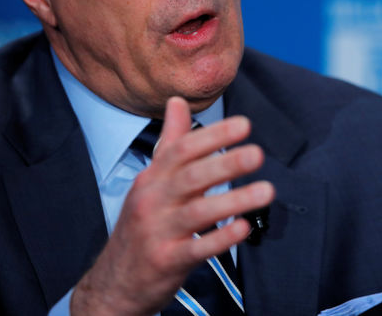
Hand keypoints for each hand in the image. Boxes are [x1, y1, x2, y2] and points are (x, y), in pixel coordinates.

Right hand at [70, 97, 274, 315]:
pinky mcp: (167, 261)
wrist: (114, 280)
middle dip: (226, 163)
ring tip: (266, 190)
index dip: (213, 135)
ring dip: (234, 200)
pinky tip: (243, 228)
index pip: (182, 149)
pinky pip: (198, 249)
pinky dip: (221, 238)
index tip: (243, 125)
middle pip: (191, 176)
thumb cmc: (140, 225)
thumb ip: (170, 142)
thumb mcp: (150, 181)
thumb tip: (178, 101)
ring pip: (199, 212)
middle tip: (257, 153)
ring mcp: (159, 232)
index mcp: (152, 178)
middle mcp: (153, 201)